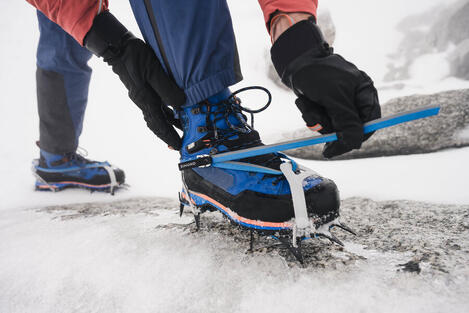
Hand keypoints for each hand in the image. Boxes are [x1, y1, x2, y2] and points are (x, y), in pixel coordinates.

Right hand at [84, 11, 184, 149]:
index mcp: (145, 100)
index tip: (178, 146)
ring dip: (168, 125)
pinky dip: (166, 113)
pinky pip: (156, 107)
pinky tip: (174, 113)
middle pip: (157, 125)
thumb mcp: (153, 71)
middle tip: (179, 144)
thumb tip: (181, 104)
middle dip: (168, 135)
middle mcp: (143, 102)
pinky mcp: (143, 90)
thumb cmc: (134, 56)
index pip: (159, 125)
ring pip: (157, 116)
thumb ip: (167, 88)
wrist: (117, 46)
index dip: (169, 136)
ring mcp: (142, 96)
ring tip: (181, 130)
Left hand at [271, 17, 380, 157]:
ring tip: (309, 103)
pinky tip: (305, 102)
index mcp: (365, 92)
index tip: (341, 146)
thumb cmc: (318, 74)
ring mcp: (340, 105)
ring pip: (333, 127)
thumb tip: (355, 144)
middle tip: (317, 123)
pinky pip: (321, 122)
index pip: (370, 122)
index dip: (358, 137)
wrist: (295, 63)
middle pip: (350, 128)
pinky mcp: (326, 108)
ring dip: (317, 118)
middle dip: (330, 125)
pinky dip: (310, 115)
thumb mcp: (333, 97)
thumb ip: (346, 120)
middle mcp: (355, 99)